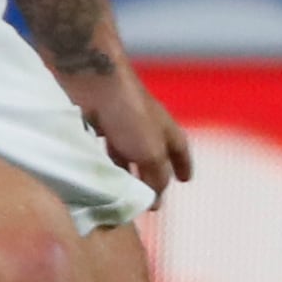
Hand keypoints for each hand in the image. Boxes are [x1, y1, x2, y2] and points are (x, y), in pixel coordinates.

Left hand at [60, 57, 191, 197]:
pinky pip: (104, 149)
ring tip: (126, 194)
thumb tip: (157, 198)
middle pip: (154, 155)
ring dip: (128, 173)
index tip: (185, 180)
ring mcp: (121, 124)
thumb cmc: (130, 115)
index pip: (180, 150)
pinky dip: (106, 164)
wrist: (95, 83)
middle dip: (154, 176)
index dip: (184, 165)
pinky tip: (100, 175)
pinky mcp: (98, 122)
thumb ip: (156, 177)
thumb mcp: (151, 153)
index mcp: (165, 129)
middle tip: (153, 198)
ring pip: (128, 154)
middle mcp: (146, 126)